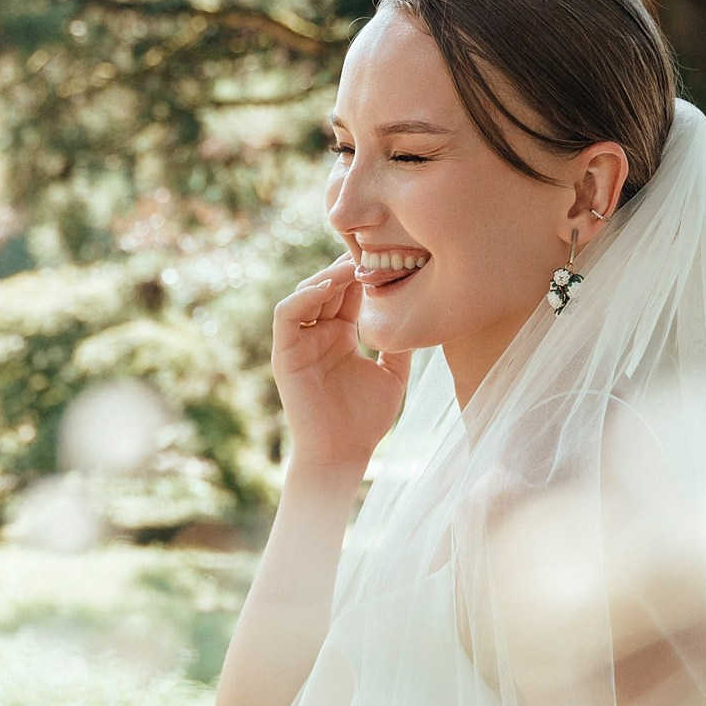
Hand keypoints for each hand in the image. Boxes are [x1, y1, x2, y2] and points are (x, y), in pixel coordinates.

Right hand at [272, 255, 410, 475]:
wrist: (343, 453)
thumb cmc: (366, 420)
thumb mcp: (393, 375)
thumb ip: (399, 346)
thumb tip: (421, 317)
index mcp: (341, 336)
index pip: (348, 293)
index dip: (363, 273)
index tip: (387, 256)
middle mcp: (318, 334)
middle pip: (327, 286)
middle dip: (345, 266)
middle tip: (369, 251)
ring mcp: (300, 343)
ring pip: (305, 294)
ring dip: (325, 277)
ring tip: (349, 267)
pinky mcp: (284, 354)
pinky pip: (286, 315)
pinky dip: (303, 297)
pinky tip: (326, 289)